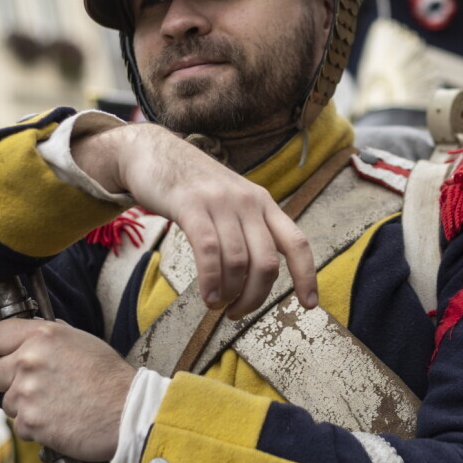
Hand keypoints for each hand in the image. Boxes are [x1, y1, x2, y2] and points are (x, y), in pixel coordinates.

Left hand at [0, 318, 135, 461]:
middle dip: (11, 382)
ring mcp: (27, 392)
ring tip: (57, 406)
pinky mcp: (30, 421)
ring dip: (26, 407)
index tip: (6, 358)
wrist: (127, 412)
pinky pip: (20, 426)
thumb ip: (52, 337)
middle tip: (38, 388)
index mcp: (43, 335)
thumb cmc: (111, 378)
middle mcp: (29, 360)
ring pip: (8, 403)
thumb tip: (33, 335)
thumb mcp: (84, 341)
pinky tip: (59, 421)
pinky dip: (36, 427)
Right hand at [74, 123, 316, 317]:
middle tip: (236, 313)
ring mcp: (221, 202)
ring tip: (216, 305)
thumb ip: (246, 230)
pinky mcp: (191, 205)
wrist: (152, 150)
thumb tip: (255, 274)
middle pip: (267, 263)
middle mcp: (248, 202)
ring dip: (229, 294)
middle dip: (255, 297)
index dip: (307, 276)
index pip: (297, 242)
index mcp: (263, 203)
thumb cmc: (191, 186)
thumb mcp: (230, 202)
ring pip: (239, 262)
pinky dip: (211, 281)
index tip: (309, 305)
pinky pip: (210, 251)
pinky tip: (207, 297)